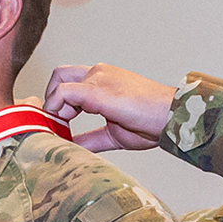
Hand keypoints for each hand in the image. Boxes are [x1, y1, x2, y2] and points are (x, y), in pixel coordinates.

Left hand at [43, 64, 175, 151]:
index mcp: (104, 79)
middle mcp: (99, 73)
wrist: (172, 116)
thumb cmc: (151, 122)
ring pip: (58, 81)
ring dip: (53, 106)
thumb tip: (71, 148)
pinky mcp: (97, 90)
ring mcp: (98, 78)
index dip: (58, 100)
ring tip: (62, 128)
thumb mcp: (113, 133)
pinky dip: (55, 109)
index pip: (70, 80)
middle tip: (58, 123)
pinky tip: (63, 126)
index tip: (61, 123)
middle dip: (50, 98)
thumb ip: (90, 139)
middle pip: (60, 75)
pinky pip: (63, 93)